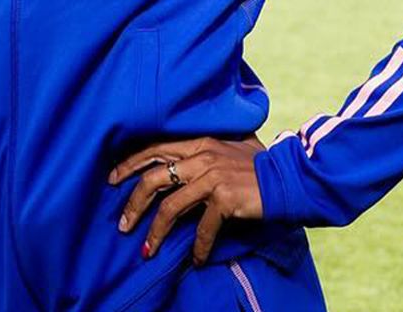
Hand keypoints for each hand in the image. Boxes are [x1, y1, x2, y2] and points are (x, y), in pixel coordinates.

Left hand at [107, 134, 266, 265]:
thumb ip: (209, 150)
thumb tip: (187, 161)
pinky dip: (197, 247)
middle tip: (123, 225)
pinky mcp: (224, 198)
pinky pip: (202, 228)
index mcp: (200, 142)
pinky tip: (195, 259)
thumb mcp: (232, 147)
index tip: (113, 179)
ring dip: (155, 233)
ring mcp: (212, 177)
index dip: (130, 164)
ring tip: (147, 250)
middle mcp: (202, 156)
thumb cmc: (262, 164)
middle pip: (153, 179)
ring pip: (170, 208)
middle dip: (133, 203)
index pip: (155, 148)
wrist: (290, 177)